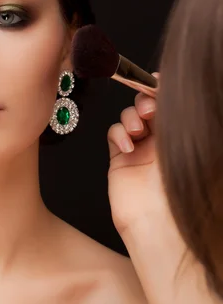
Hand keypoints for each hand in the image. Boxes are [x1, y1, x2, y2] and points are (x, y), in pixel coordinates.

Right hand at [107, 74, 168, 235]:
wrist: (158, 221)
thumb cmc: (180, 188)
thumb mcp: (189, 143)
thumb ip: (181, 115)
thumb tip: (169, 85)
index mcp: (182, 136)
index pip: (169, 104)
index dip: (161, 90)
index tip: (157, 82)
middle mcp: (161, 140)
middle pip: (148, 106)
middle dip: (145, 100)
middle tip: (149, 108)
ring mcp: (140, 148)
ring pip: (130, 116)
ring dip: (132, 116)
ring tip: (138, 128)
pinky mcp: (120, 158)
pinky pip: (114, 134)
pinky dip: (119, 133)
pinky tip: (128, 145)